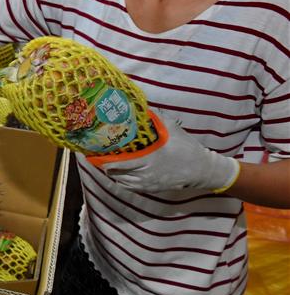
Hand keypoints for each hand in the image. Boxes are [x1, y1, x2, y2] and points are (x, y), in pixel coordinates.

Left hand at [90, 113, 240, 192]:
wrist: (202, 170)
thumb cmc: (186, 147)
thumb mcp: (170, 128)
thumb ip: (153, 118)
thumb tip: (137, 106)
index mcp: (148, 157)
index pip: (117, 162)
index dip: (102, 157)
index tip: (92, 149)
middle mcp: (144, 173)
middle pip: (114, 172)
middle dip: (103, 163)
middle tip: (96, 153)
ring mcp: (146, 183)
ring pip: (119, 180)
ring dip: (110, 171)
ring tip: (104, 160)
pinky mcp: (149, 189)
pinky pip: (128, 186)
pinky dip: (119, 179)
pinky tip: (117, 170)